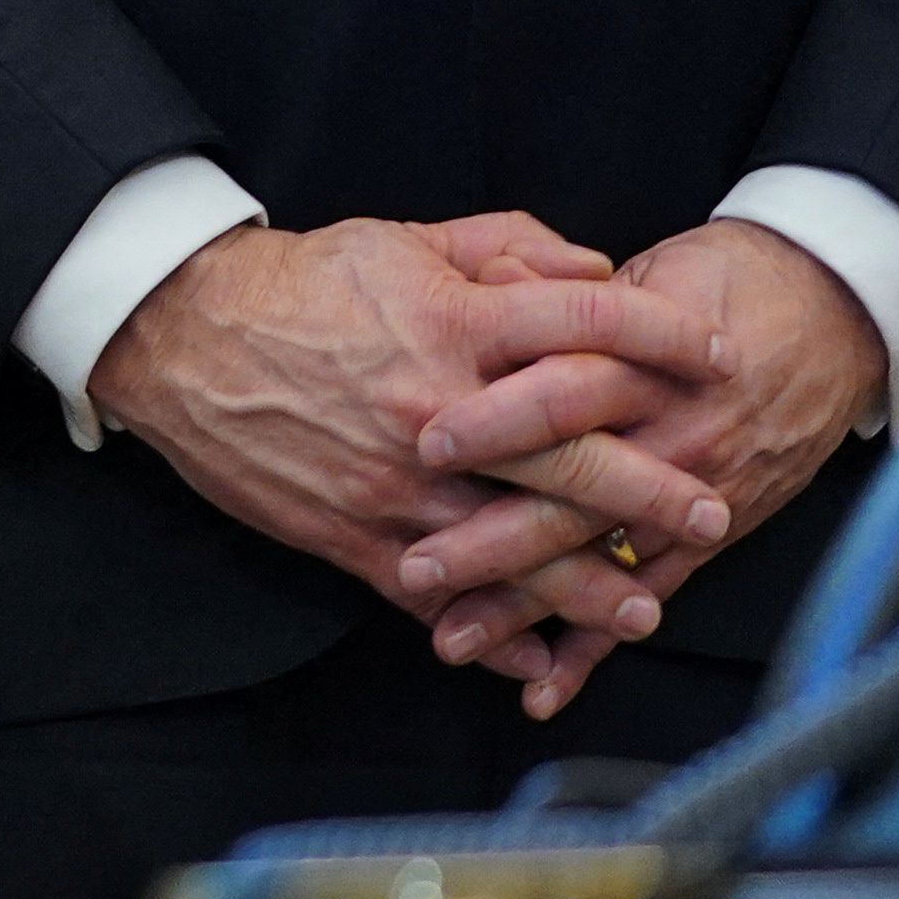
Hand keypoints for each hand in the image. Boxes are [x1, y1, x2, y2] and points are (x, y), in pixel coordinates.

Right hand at [86, 215, 733, 654]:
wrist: (181, 338)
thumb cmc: (296, 285)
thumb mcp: (400, 241)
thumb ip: (503, 250)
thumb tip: (591, 271)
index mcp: (452, 325)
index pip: (589, 326)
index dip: (666, 337)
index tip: (717, 356)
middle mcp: (437, 409)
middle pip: (574, 456)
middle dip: (653, 490)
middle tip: (712, 511)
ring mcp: (398, 483)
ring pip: (516, 545)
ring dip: (588, 584)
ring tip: (643, 605)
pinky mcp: (356, 534)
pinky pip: (440, 593)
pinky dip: (493, 631)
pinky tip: (540, 657)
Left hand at [404, 217, 888, 708]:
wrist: (828, 313)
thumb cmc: (715, 281)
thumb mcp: (639, 272)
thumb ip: (556, 291)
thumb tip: (475, 291)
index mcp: (644, 360)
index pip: (562, 393)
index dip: (496, 420)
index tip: (424, 446)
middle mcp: (670, 434)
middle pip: (572, 492)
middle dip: (493, 537)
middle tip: (416, 566)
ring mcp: (692, 493)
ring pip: (598, 558)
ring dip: (525, 605)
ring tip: (453, 638)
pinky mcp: (712, 534)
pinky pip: (645, 593)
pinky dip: (594, 645)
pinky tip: (544, 686)